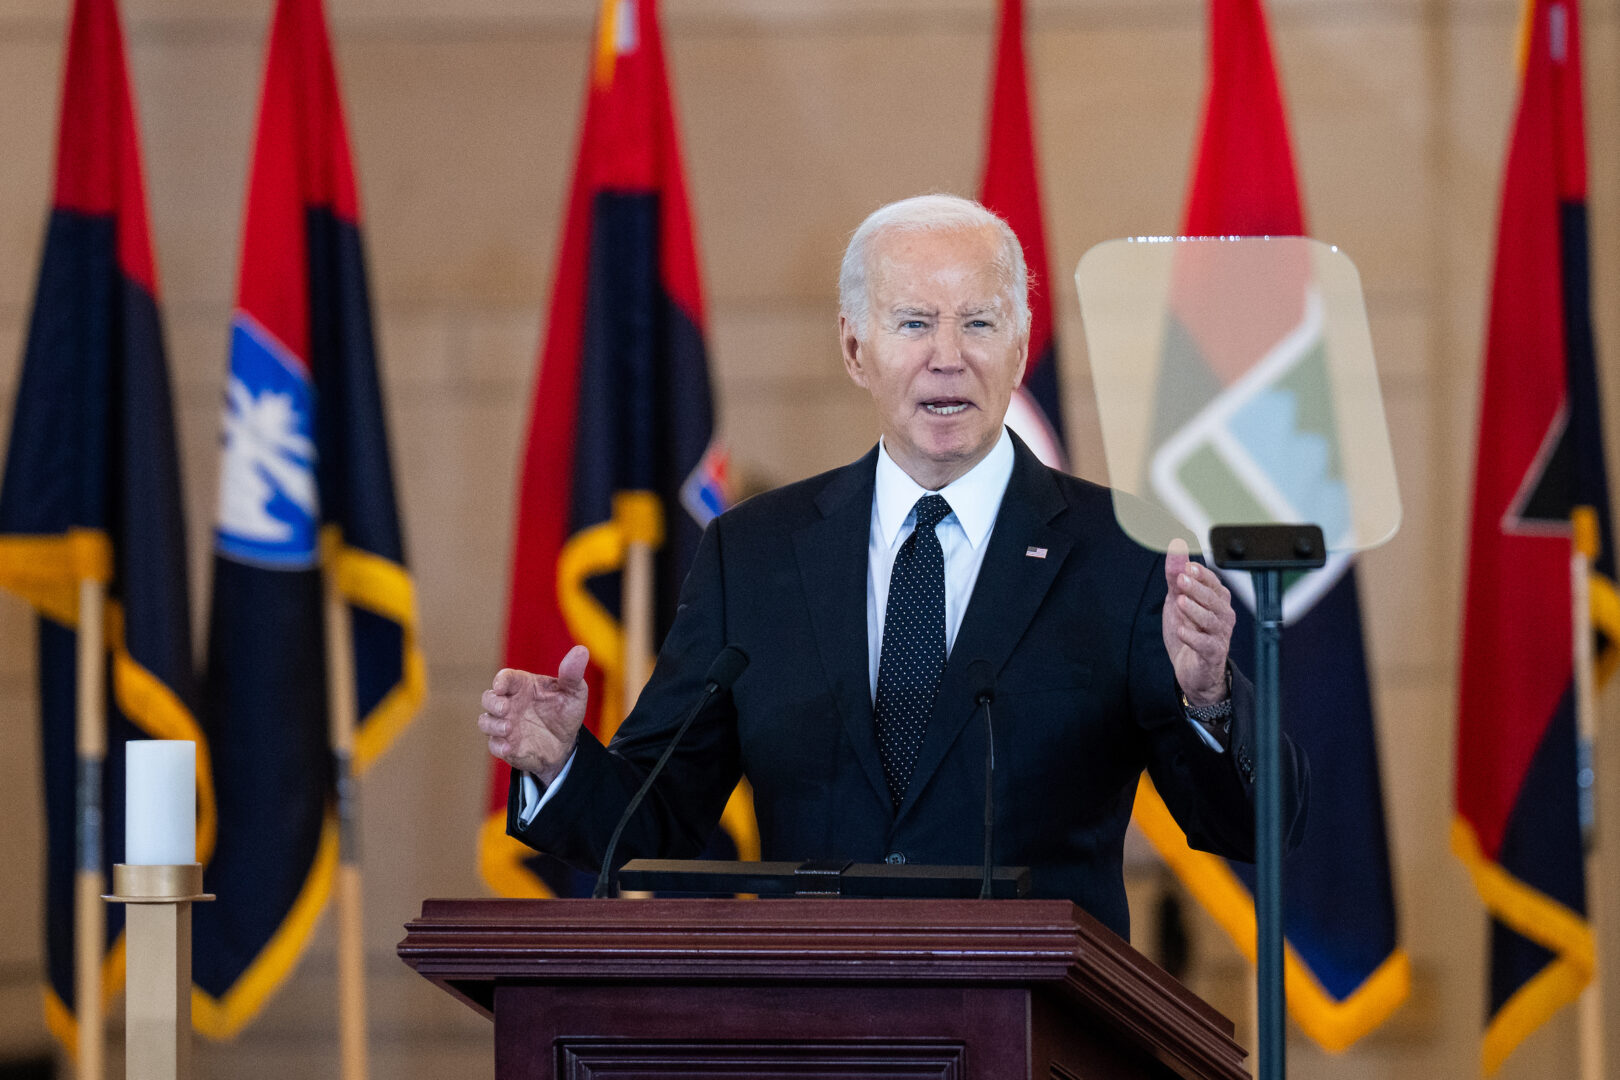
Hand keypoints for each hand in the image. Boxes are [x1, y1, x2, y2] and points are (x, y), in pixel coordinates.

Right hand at [478, 644, 589, 784]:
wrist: (566, 744)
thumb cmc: (565, 712)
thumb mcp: (574, 692)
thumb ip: (573, 674)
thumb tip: (581, 650)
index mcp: (523, 686)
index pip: (506, 678)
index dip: (500, 680)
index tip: (501, 686)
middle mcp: (510, 703)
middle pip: (488, 697)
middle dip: (492, 702)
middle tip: (505, 708)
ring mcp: (505, 724)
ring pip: (485, 721)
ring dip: (493, 724)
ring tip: (508, 728)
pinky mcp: (505, 744)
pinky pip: (493, 745)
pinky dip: (498, 745)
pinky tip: (508, 747)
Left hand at [1161, 538, 1234, 705]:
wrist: (1192, 669)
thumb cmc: (1189, 631)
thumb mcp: (1178, 601)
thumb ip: (1176, 576)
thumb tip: (1175, 547)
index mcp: (1217, 600)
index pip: (1213, 583)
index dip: (1201, 574)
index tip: (1187, 566)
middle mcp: (1223, 616)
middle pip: (1214, 599)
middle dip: (1198, 588)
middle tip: (1181, 579)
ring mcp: (1219, 635)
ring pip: (1211, 620)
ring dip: (1195, 610)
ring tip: (1180, 603)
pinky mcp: (1212, 654)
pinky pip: (1205, 644)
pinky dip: (1193, 637)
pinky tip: (1182, 630)